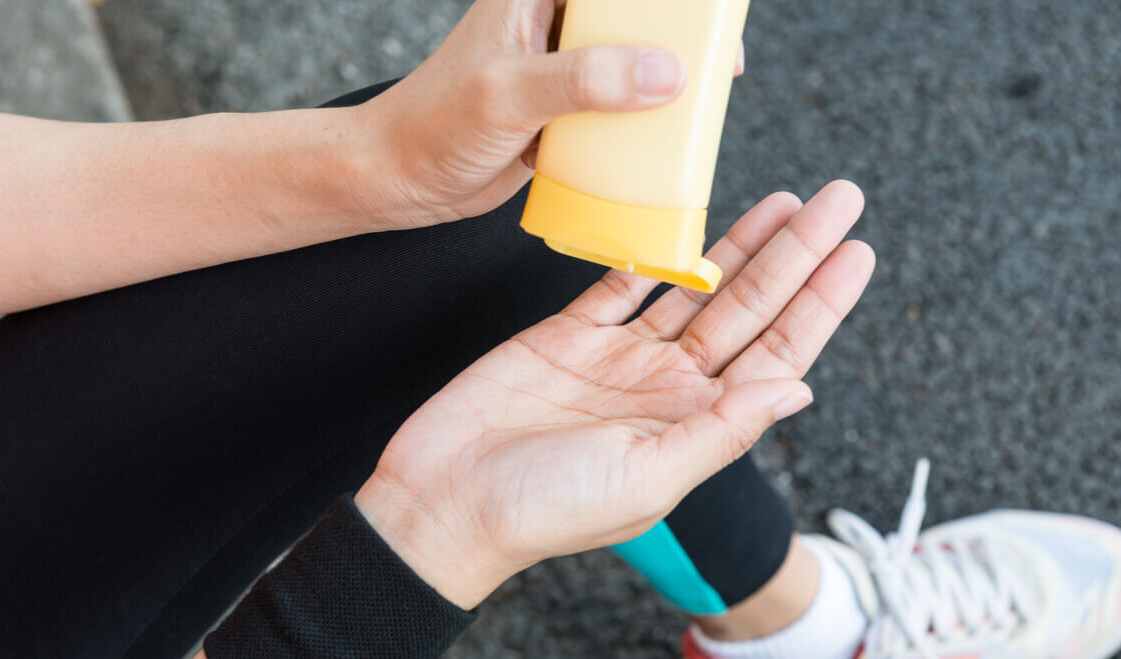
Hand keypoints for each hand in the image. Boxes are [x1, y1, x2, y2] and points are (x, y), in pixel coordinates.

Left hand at [354, 0, 742, 227]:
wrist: (400, 179)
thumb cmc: (435, 124)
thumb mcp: (509, 95)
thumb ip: (584, 80)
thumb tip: (667, 73)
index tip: (707, 11)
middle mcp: (554, 23)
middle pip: (634, 16)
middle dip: (679, 35)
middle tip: (720, 62)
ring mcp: (562, 70)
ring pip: (632, 64)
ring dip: (666, 85)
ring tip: (704, 103)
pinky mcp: (564, 113)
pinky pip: (617, 111)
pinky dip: (642, 127)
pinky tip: (666, 143)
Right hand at [356, 181, 872, 607]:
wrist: (445, 503)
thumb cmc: (546, 510)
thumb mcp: (648, 477)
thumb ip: (723, 430)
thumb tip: (801, 388)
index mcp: (694, 422)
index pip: (777, 354)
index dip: (820, 303)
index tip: (857, 251)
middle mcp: (666, 386)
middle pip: (747, 307)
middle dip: (795, 254)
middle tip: (839, 199)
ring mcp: (618, 358)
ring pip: (693, 287)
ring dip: (738, 245)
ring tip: (783, 200)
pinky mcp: (565, 336)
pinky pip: (619, 284)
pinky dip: (650, 253)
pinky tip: (683, 219)